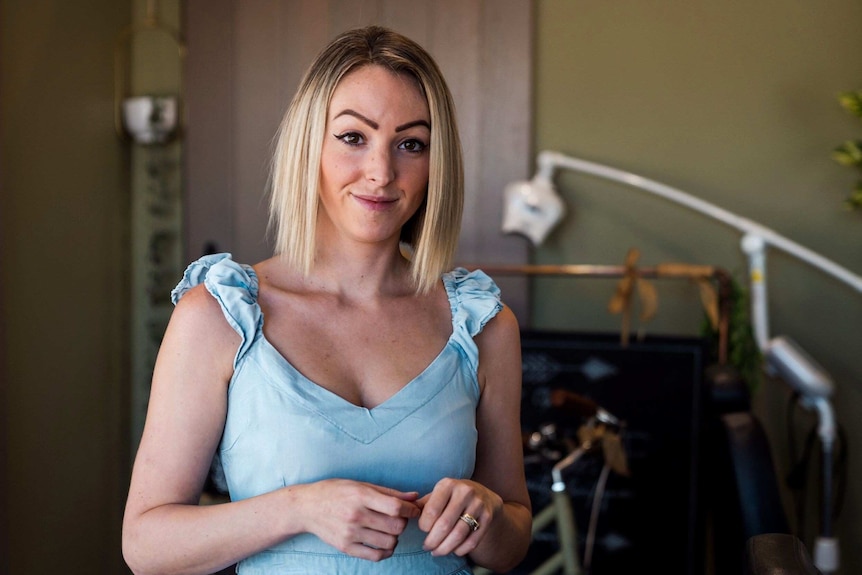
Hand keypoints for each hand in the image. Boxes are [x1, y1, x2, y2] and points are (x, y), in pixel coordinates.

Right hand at [297, 479, 420, 560]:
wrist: (307, 507)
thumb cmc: (335, 492)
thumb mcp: (360, 485)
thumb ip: (388, 492)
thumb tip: (414, 497)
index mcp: (361, 496)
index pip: (395, 507)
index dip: (410, 510)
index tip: (413, 510)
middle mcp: (356, 515)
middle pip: (395, 526)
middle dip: (403, 523)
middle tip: (399, 519)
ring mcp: (350, 533)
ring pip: (389, 542)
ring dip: (395, 538)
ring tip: (389, 530)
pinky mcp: (345, 547)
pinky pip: (375, 556)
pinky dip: (386, 552)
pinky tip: (384, 543)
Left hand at [416, 478, 502, 557]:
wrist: (483, 495)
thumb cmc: (452, 497)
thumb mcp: (438, 494)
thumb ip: (422, 504)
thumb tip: (406, 513)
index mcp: (448, 484)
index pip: (431, 511)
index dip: (424, 526)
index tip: (423, 530)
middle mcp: (465, 492)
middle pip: (444, 525)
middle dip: (432, 541)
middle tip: (427, 547)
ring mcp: (478, 504)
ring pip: (458, 535)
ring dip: (445, 548)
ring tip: (437, 552)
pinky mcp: (488, 517)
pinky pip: (472, 540)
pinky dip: (461, 550)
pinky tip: (454, 551)